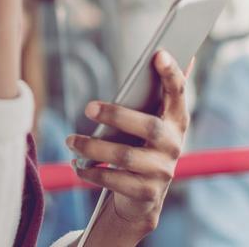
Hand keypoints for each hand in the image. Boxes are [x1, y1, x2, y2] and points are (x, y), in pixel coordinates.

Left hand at [67, 51, 189, 243]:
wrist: (144, 196)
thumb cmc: (143, 147)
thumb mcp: (151, 122)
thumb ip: (157, 95)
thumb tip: (172, 54)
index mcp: (176, 121)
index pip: (178, 93)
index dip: (171, 73)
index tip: (159, 53)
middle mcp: (173, 145)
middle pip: (148, 127)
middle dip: (116, 115)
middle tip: (88, 108)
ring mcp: (162, 171)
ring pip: (125, 156)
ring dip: (93, 147)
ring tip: (70, 141)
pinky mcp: (146, 193)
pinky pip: (114, 180)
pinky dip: (91, 172)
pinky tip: (77, 166)